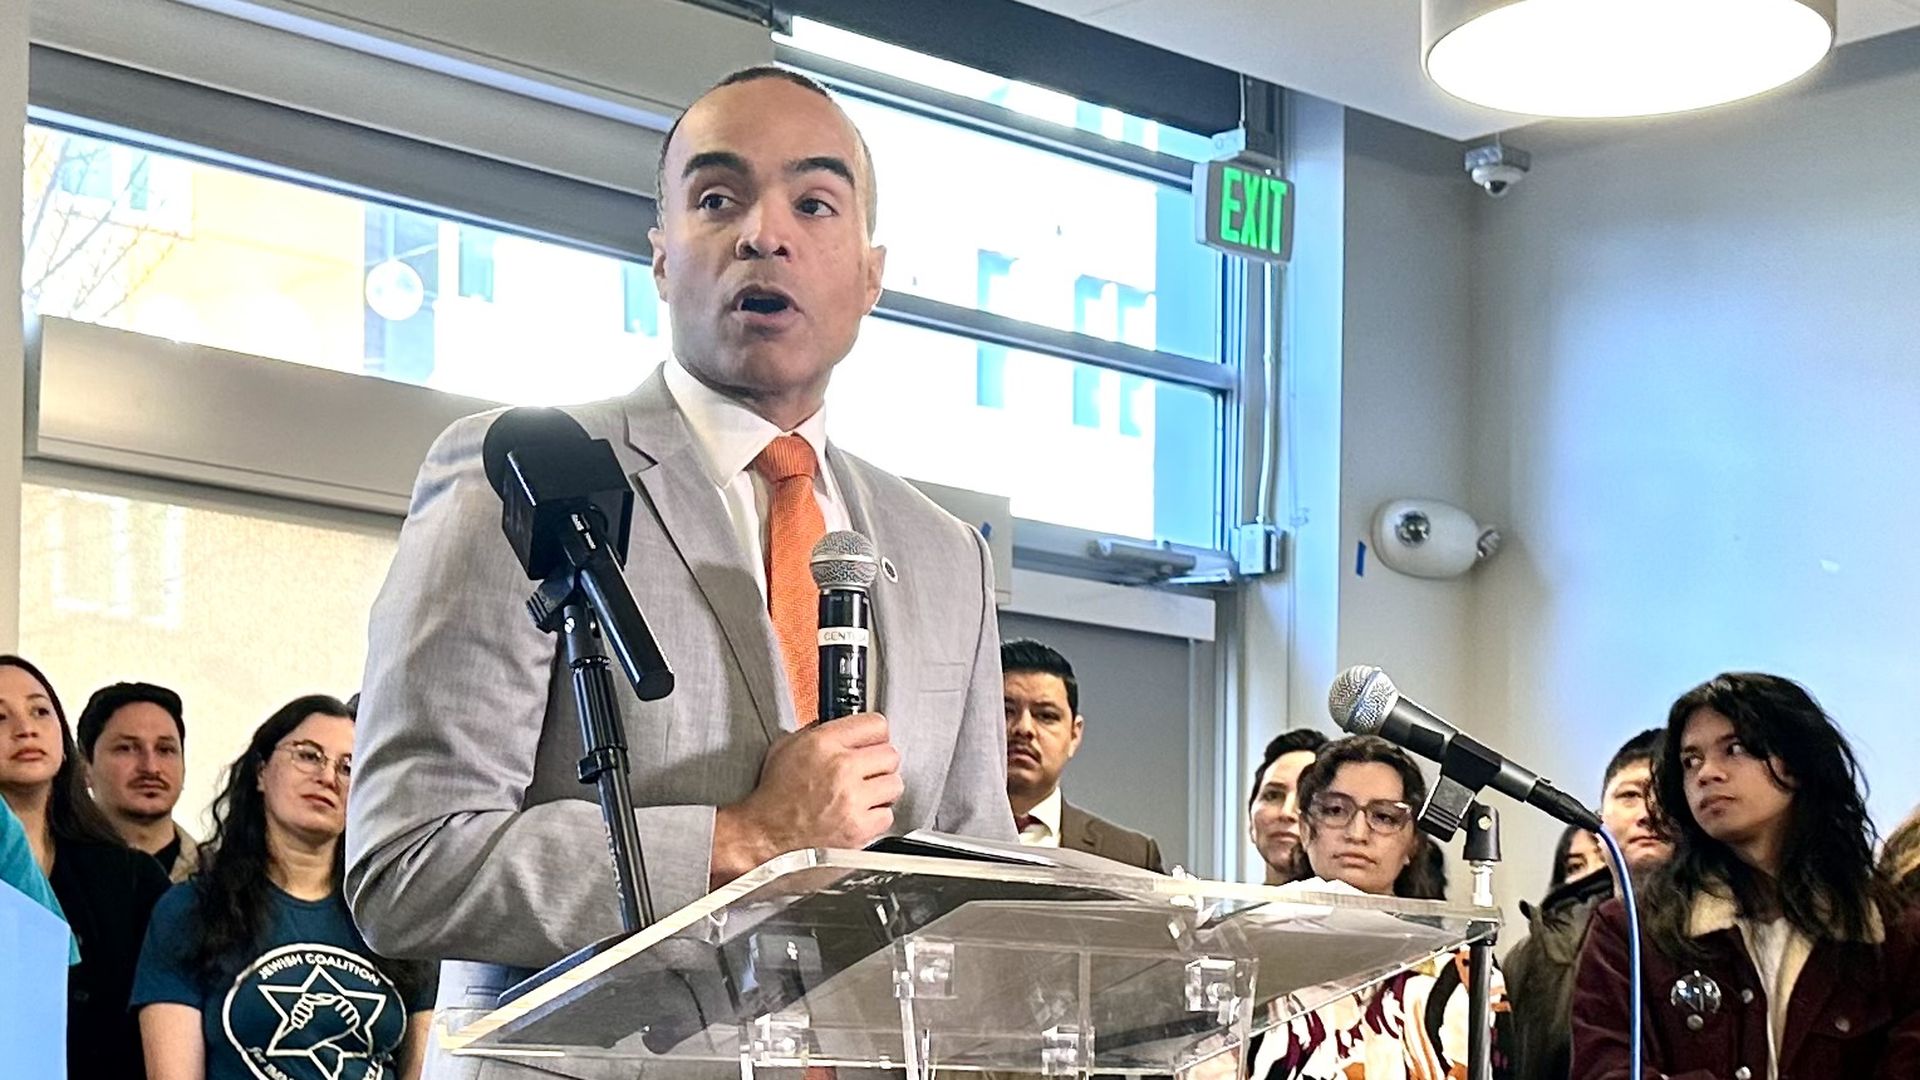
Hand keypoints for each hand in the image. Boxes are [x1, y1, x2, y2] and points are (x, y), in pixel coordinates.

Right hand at [711, 713, 902, 884]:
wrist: (764, 836)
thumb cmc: (773, 797)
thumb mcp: (786, 748)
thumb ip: (817, 731)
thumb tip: (841, 725)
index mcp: (824, 744)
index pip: (876, 724)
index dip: (876, 734)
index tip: (874, 741)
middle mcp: (841, 768)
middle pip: (890, 754)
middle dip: (879, 763)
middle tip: (867, 772)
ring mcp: (852, 799)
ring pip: (894, 784)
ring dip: (882, 790)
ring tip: (863, 795)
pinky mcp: (859, 827)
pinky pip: (887, 815)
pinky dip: (876, 817)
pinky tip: (858, 814)